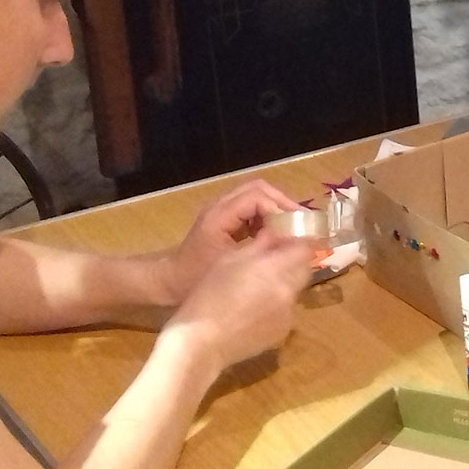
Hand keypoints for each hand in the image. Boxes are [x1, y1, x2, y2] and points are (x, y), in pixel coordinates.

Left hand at [155, 179, 303, 305]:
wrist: (168, 281)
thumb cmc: (195, 277)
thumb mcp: (233, 264)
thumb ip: (262, 248)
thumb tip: (293, 240)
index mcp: (220, 216)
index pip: (257, 197)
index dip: (280, 208)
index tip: (297, 226)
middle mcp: (220, 206)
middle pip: (258, 188)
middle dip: (281, 202)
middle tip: (299, 222)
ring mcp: (221, 210)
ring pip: (255, 195)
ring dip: (274, 207)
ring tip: (290, 227)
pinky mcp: (224, 218)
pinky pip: (250, 206)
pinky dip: (265, 215)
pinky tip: (273, 234)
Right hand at [160, 227, 314, 375]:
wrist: (201, 342)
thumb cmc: (208, 296)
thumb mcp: (229, 260)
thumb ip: (259, 244)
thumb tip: (276, 234)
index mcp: (274, 269)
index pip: (304, 249)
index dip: (296, 242)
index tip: (285, 241)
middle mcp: (288, 291)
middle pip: (303, 269)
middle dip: (293, 262)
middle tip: (273, 261)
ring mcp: (288, 314)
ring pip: (295, 290)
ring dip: (284, 284)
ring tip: (258, 288)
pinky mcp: (282, 332)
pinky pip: (286, 311)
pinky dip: (277, 305)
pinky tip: (255, 310)